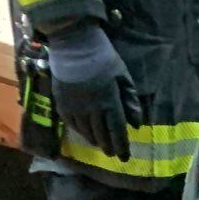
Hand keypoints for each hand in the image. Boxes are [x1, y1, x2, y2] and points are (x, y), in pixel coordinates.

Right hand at [44, 19, 140, 160]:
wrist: (72, 41)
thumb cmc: (102, 56)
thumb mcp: (123, 76)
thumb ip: (130, 100)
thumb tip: (136, 124)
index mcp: (109, 101)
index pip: (117, 131)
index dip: (122, 147)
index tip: (125, 158)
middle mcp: (92, 108)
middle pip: (102, 136)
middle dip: (109, 147)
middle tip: (113, 154)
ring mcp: (75, 106)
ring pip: (86, 133)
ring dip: (95, 141)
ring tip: (100, 145)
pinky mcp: (61, 102)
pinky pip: (71, 124)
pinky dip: (80, 132)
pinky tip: (85, 133)